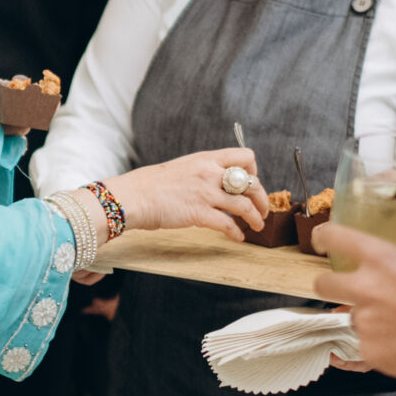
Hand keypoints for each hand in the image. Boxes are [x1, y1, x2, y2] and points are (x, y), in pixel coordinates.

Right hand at [105, 148, 265, 241]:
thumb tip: (216, 183)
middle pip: (251, 182)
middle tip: (262, 210)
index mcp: (206, 159)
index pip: (245, 157)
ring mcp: (205, 193)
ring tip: (257, 226)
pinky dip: (236, 233)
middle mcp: (209, 173)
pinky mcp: (199, 214)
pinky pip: (228, 225)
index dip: (254, 171)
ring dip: (256, 218)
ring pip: (245, 205)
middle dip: (262, 198)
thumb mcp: (182, 168)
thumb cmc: (151, 185)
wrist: (133, 196)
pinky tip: (237, 238)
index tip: (250, 183)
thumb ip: (202, 172)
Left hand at [313, 219, 395, 380]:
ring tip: (391, 320)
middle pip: (322, 284)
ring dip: (364, 317)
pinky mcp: (369, 351)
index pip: (334, 236)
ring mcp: (364, 323)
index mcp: (381, 260)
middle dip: (329, 285)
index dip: (323, 236)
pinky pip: (364, 346)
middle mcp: (365, 289)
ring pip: (349, 317)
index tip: (323, 239)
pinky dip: (377, 345)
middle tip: (346, 287)